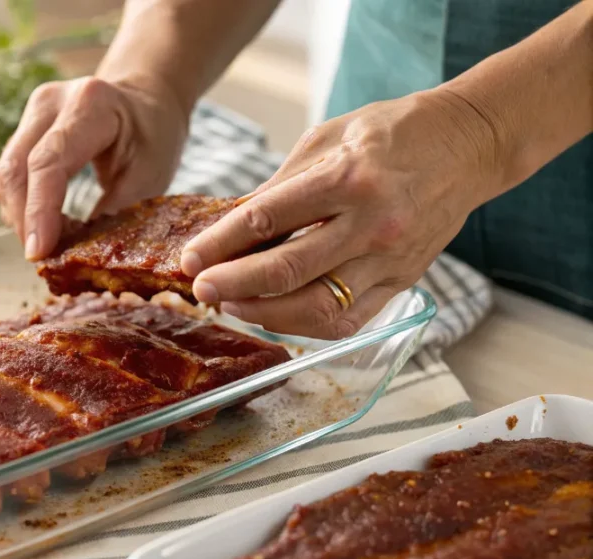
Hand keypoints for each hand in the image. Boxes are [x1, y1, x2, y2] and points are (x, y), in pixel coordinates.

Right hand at [0, 75, 188, 259]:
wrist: (146, 100)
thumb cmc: (153, 135)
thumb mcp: (149, 176)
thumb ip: (114, 213)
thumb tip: (79, 255)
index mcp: (91, 105)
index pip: (49, 162)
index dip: (39, 210)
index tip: (38, 252)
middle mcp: (52, 101)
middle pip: (17, 167)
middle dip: (24, 220)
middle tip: (41, 259)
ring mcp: (34, 111)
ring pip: (7, 172)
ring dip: (20, 214)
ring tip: (47, 242)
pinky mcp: (25, 126)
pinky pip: (11, 171)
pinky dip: (22, 203)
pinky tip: (43, 223)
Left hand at [181, 90, 502, 338]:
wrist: (468, 145)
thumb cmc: (392, 133)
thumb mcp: (326, 139)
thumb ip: (278, 187)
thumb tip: (228, 226)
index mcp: (348, 178)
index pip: (267, 221)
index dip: (219, 245)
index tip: (189, 259)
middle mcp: (371, 224)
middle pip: (287, 271)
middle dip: (233, 285)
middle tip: (199, 290)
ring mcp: (391, 260)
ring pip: (316, 308)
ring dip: (264, 314)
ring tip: (231, 304)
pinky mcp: (403, 283)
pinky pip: (347, 321)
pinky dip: (303, 326)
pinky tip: (273, 315)